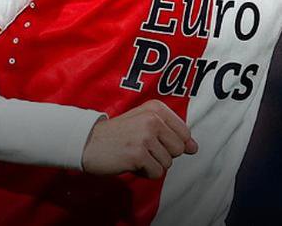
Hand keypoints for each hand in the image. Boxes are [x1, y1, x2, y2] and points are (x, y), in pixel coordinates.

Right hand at [81, 100, 198, 178]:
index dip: (172, 144)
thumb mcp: (145, 125)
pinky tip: (131, 164)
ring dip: (152, 165)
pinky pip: (157, 172)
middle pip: (179, 149)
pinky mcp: (138, 154)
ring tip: (134, 155)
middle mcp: (153, 119)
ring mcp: (146, 136)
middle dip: (163, 155)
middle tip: (142, 149)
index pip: (185, 133)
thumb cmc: (119, 134)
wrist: (87, 142)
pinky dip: (145, 173)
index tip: (154, 142)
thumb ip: (172, 134)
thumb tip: (195, 148)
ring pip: (168, 163)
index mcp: (156, 108)